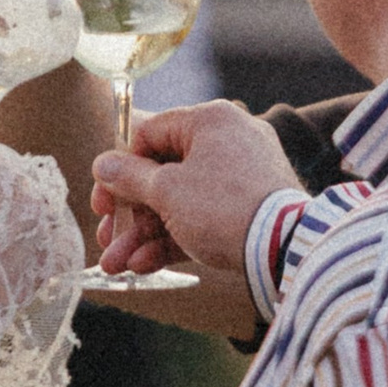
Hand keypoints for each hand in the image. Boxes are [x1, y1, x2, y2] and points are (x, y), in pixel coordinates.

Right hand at [92, 101, 299, 280]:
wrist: (285, 250)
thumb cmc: (223, 208)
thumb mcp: (167, 192)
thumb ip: (129, 177)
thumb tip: (102, 165)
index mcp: (210, 120)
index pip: (149, 134)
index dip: (119, 169)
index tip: (103, 201)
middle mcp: (228, 140)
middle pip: (163, 174)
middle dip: (129, 215)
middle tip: (106, 238)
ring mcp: (242, 175)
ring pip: (180, 201)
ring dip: (145, 234)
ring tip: (117, 266)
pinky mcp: (250, 208)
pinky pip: (203, 216)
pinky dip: (174, 238)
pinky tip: (144, 265)